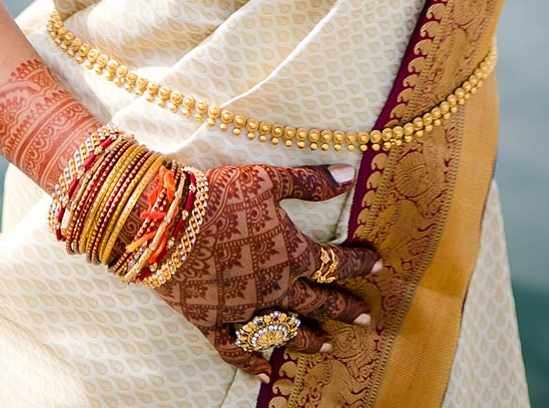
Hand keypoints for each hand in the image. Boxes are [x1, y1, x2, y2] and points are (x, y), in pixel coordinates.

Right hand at [145, 163, 379, 381]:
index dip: (359, 263)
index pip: (335, 262)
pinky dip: (251, 362)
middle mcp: (275, 288)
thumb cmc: (221, 196)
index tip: (379, 267)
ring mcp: (246, 309)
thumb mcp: (268, 179)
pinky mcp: (214, 320)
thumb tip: (348, 175)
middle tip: (366, 318)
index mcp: (292, 253)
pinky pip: (237, 348)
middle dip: (344, 308)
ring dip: (308, 339)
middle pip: (318, 302)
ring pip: (285, 330)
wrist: (169, 224)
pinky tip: (264, 373)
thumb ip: (310, 182)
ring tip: (328, 346)